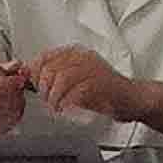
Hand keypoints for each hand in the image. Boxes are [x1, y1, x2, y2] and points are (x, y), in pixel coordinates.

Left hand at [22, 48, 138, 121]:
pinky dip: (67, 103)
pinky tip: (66, 109)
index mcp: (76, 54)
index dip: (35, 74)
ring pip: (61, 79)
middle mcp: (83, 57)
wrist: (133, 98)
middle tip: (47, 100)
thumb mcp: (76, 79)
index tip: (35, 87)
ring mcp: (93, 69)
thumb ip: (55, 76)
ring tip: (56, 107)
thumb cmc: (104, 92)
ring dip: (54, 97)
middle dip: (44, 88)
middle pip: (50, 68)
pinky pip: (76, 92)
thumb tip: (30, 78)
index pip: (44, 57)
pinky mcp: (101, 84)